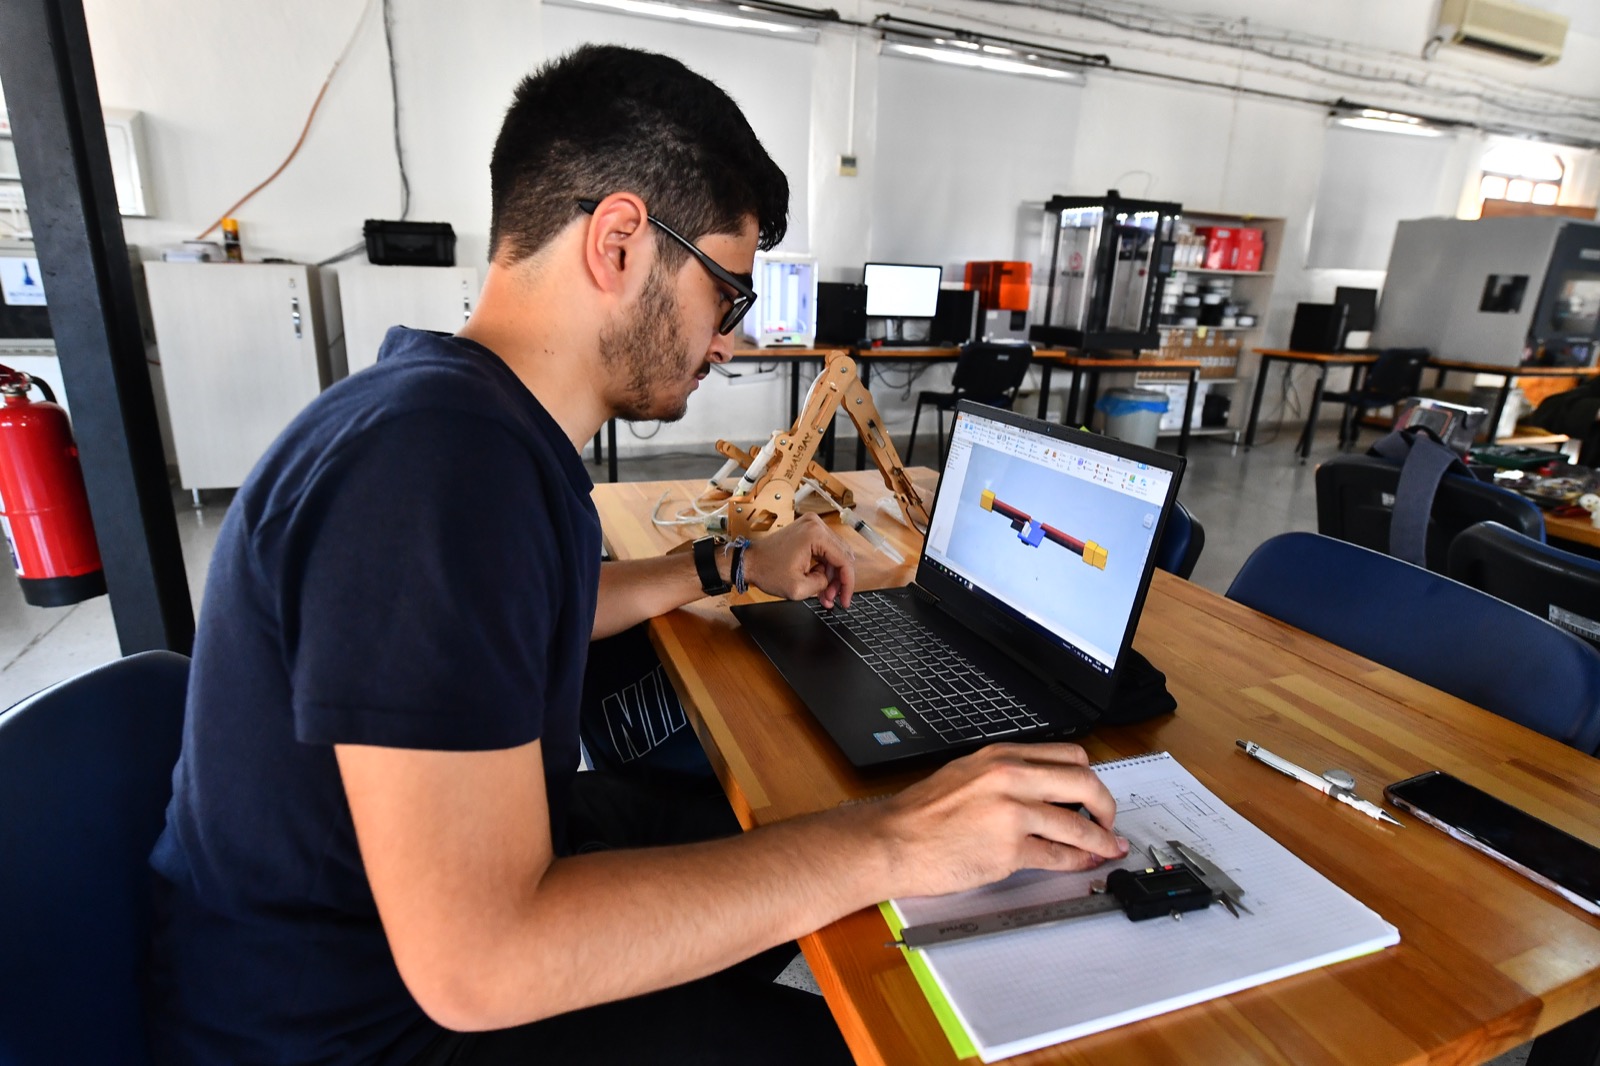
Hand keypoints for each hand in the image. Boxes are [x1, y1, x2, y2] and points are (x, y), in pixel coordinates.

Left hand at [742, 514, 855, 607]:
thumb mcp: (798, 588)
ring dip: (831, 575)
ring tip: (824, 594)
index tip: (846, 599)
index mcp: (815, 535)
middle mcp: (816, 525)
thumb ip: (822, 585)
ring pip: (835, 554)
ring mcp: (811, 525)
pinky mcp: (807, 531)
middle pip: (842, 556)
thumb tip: (830, 581)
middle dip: (839, 580)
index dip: (848, 583)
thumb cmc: (766, 570)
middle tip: (832, 598)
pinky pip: (825, 550)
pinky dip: (824, 567)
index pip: (844, 560)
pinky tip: (819, 582)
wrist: (749, 561)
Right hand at [869, 743, 1127, 899]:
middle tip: (1109, 820)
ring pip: (1076, 824)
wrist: (893, 841)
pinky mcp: (1008, 849)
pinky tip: (1080, 863)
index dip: (1090, 777)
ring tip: (1107, 847)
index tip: (1094, 792)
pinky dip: (1076, 861)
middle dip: (1106, 805)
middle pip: (1083, 782)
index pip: (1068, 755)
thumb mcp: (967, 775)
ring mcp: (1011, 813)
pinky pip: (1057, 855)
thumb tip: (1046, 792)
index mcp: (1000, 755)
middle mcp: (1009, 777)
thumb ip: (1007, 777)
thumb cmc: (922, 814)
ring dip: (1099, 839)